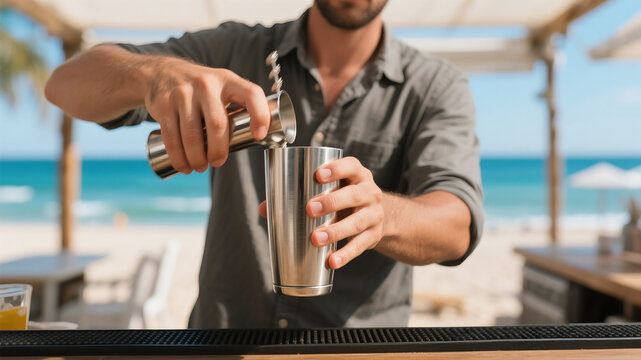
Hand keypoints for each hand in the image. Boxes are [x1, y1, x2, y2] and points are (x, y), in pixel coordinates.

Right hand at [145, 58, 269, 173]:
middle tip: (217, 162)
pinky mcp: (164, 104)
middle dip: (218, 151)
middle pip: (218, 124)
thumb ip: (239, 106)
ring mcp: (183, 93)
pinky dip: (178, 157)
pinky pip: (172, 137)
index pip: (251, 94)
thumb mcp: (224, 87)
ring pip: (192, 135)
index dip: (260, 115)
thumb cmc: (203, 88)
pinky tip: (184, 166)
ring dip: (197, 158)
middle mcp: (206, 84)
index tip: (259, 135)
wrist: (163, 72)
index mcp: (229, 80)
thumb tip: (260, 138)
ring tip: (200, 167)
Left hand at [258, 157, 383, 268]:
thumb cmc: (344, 198)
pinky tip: (332, 261)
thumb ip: (299, 195)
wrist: (377, 216)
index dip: (336, 168)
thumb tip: (264, 208)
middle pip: (353, 195)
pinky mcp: (374, 235)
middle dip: (332, 202)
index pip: (350, 166)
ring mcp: (374, 214)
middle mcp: (370, 192)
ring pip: (357, 222)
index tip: (317, 175)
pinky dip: (346, 254)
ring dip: (336, 231)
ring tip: (316, 239)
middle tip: (310, 209)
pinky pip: (360, 245)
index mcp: (357, 174)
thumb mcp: (331, 190)